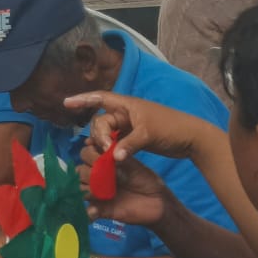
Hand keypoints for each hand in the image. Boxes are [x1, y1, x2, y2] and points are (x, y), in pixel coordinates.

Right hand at [66, 91, 210, 162]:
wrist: (192, 139)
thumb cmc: (171, 128)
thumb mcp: (149, 134)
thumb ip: (129, 145)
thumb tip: (113, 157)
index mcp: (127, 105)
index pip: (100, 98)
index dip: (82, 99)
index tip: (65, 103)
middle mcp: (125, 114)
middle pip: (101, 121)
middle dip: (98, 134)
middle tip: (103, 149)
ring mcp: (129, 127)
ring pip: (107, 133)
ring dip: (103, 143)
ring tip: (105, 156)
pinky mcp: (134, 138)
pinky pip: (115, 142)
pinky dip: (110, 149)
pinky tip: (106, 158)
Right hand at [78, 149, 170, 227]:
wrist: (158, 202)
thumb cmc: (146, 180)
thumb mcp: (134, 166)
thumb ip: (119, 160)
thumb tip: (109, 155)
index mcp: (103, 162)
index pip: (86, 153)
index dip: (90, 153)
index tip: (101, 155)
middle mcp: (97, 176)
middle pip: (79, 171)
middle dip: (88, 171)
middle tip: (104, 175)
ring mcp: (97, 193)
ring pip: (80, 189)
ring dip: (86, 189)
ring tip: (98, 193)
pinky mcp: (101, 210)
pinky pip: (87, 212)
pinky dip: (88, 213)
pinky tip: (94, 212)